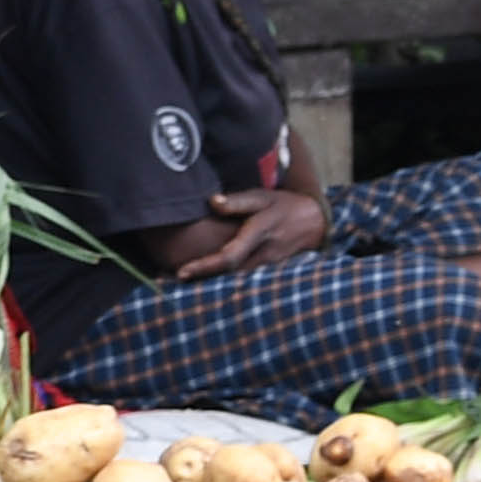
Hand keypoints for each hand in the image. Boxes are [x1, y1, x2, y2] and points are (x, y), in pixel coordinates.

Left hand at [173, 189, 327, 281]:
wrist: (314, 223)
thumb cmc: (282, 206)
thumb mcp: (263, 197)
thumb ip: (238, 201)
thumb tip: (212, 202)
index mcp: (259, 234)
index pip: (230, 256)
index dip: (205, 266)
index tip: (181, 272)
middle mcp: (263, 255)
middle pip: (227, 274)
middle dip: (199, 280)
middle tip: (166, 280)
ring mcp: (267, 268)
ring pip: (233, 280)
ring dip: (207, 283)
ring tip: (174, 283)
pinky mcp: (267, 273)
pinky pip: (241, 280)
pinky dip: (220, 281)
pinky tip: (200, 282)